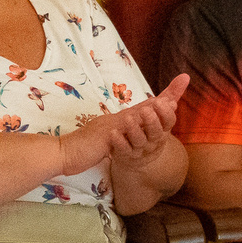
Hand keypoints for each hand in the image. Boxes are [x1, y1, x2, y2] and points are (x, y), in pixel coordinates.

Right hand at [57, 75, 189, 173]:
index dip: (156, 104)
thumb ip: (113, 137)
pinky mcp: (105, 135)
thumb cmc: (79, 149)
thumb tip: (122, 135)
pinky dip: (136, 124)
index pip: (140, 111)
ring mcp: (110, 126)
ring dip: (153, 108)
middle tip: (179, 90)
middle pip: (143, 107)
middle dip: (161, 99)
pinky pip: (124, 130)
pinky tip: (146, 121)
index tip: (173, 97)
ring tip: (170, 102)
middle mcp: (115, 120)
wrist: (62, 153)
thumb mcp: (101, 142)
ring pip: (136, 115)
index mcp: (116, 123)